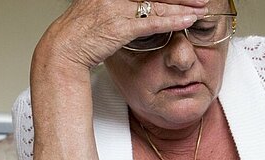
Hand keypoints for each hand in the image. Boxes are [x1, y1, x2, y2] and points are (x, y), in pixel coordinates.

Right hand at [35, 0, 207, 68]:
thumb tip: (142, 4)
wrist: (64, 49)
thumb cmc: (81, 32)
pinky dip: (172, 22)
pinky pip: (152, 23)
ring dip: (182, 8)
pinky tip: (187, 21)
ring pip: (157, 6)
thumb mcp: (100, 8)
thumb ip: (121, 3)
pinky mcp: (120, 27)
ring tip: (200, 8)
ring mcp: (117, 9)